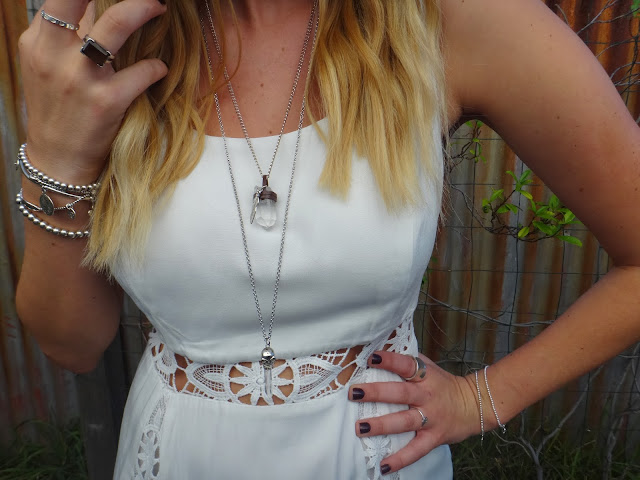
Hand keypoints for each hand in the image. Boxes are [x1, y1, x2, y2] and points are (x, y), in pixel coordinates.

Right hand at [18, 0, 167, 180]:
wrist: (59, 159)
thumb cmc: (59, 109)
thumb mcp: (49, 67)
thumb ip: (68, 37)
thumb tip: (95, 8)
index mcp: (38, 43)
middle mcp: (53, 55)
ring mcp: (80, 78)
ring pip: (116, 25)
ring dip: (143, 10)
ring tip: (159, 8)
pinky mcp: (106, 102)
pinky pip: (141, 71)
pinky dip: (156, 67)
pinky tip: (159, 69)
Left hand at [349, 351, 480, 474]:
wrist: (474, 405)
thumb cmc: (444, 384)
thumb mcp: (430, 367)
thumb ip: (409, 360)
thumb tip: (381, 349)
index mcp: (425, 376)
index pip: (406, 365)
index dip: (389, 360)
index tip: (371, 358)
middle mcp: (426, 396)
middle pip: (400, 393)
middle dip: (376, 393)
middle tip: (355, 393)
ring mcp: (431, 418)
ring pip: (404, 421)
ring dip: (381, 425)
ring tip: (360, 427)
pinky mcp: (434, 438)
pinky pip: (416, 450)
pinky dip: (400, 459)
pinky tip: (383, 466)